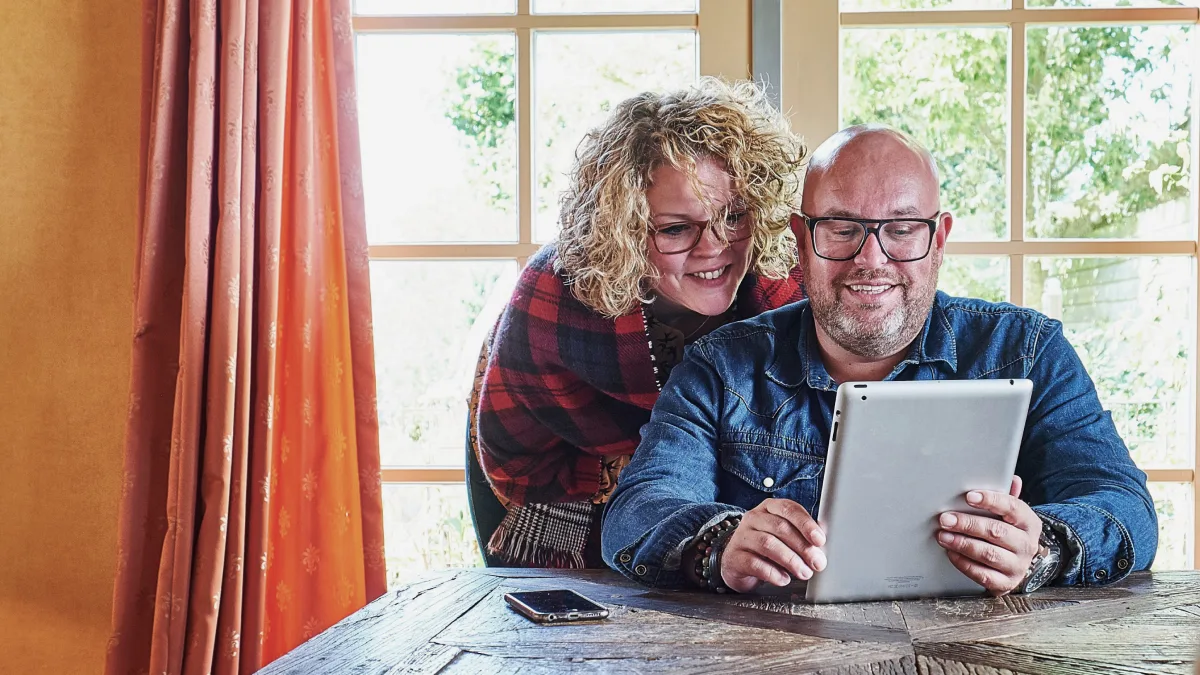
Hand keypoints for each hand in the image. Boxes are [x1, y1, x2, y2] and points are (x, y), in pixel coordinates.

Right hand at [720, 498, 826, 592]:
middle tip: (817, 563)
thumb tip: (823, 538)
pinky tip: (784, 579)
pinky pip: (755, 563)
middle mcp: (753, 518)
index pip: (788, 509)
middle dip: (803, 546)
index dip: (806, 524)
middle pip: (780, 527)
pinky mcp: (734, 557)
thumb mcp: (784, 536)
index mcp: (769, 508)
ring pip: (768, 544)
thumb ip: (804, 534)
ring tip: (804, 572)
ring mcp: (742, 536)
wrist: (736, 562)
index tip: (820, 540)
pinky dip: (773, 573)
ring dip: (790, 560)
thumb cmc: (766, 548)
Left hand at [936, 475, 1041, 596]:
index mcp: (1029, 523)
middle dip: (967, 524)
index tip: (969, 496)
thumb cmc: (1008, 533)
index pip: (1012, 507)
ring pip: (988, 554)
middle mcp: (1027, 545)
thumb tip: (1012, 479)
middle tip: (945, 519)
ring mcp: (1018, 566)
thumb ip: (1007, 497)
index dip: (990, 500)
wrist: (1016, 564)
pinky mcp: (1006, 583)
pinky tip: (951, 553)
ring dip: (962, 543)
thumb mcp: (1010, 515)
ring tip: (943, 536)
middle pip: (996, 531)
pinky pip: (983, 575)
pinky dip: (964, 563)